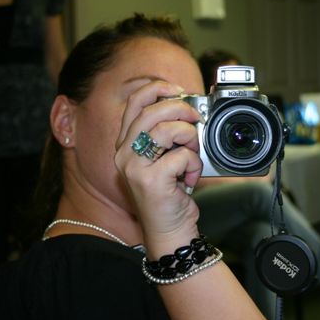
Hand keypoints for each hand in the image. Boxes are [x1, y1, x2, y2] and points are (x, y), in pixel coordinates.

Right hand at [114, 81, 202, 254]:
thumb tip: (188, 109)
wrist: (169, 230)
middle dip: (181, 110)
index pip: (134, 103)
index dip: (157, 89)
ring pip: (167, 131)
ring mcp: (135, 167)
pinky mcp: (151, 180)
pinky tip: (190, 178)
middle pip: (152, 112)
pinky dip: (193, 165)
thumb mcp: (164, 158)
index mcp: (125, 144)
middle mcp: (124, 154)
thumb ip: (167, 135)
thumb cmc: (169, 193)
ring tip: (193, 153)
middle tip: (196, 120)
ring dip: (190, 138)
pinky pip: (181, 156)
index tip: (178, 90)